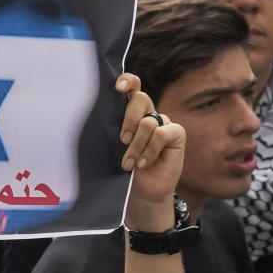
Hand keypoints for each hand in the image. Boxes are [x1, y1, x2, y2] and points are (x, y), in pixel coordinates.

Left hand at [116, 73, 185, 230]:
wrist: (143, 190)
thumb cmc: (126, 167)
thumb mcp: (114, 147)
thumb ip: (112, 129)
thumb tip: (95, 116)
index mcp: (133, 112)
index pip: (133, 87)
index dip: (128, 81)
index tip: (117, 87)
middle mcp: (149, 113)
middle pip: (140, 99)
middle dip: (128, 119)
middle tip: (122, 141)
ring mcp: (164, 123)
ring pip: (148, 121)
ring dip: (136, 145)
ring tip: (130, 162)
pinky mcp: (176, 134)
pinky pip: (162, 134)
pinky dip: (150, 150)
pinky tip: (144, 163)